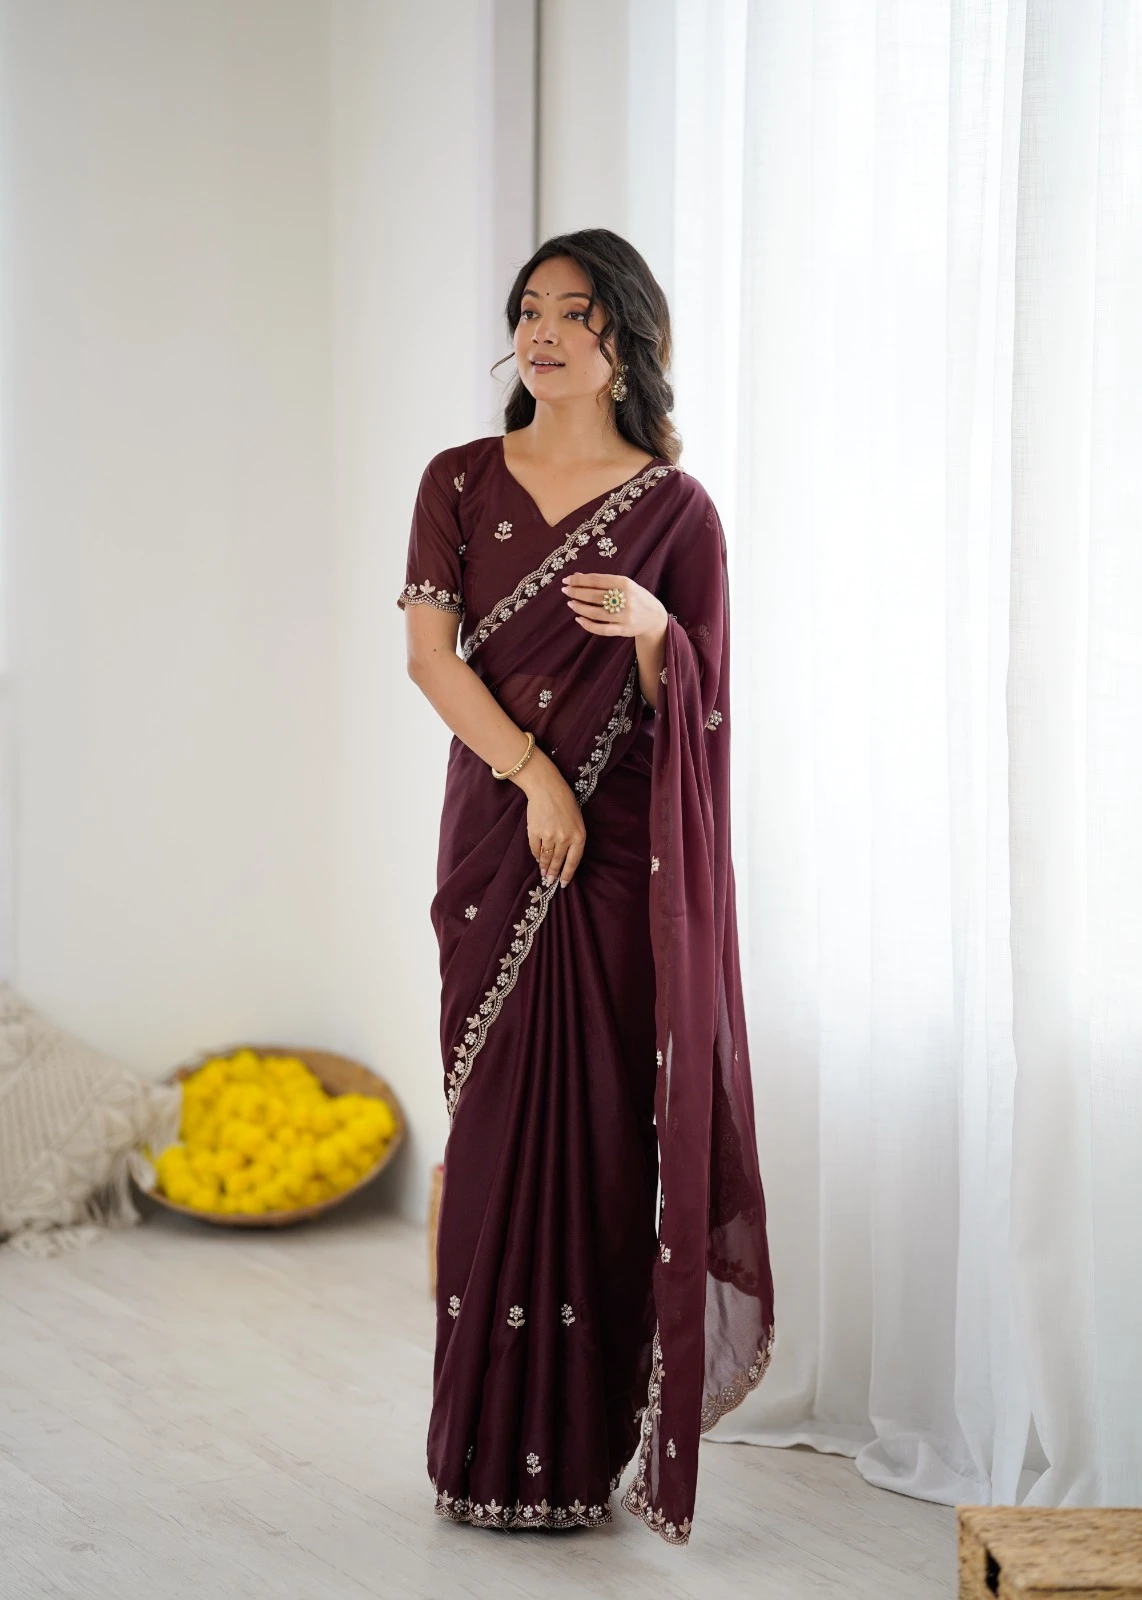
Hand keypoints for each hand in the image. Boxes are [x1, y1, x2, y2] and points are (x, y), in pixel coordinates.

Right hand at [511, 748, 586, 887]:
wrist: (547, 788)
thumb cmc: (565, 803)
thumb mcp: (577, 821)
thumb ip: (573, 839)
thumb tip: (564, 858)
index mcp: (579, 836)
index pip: (573, 862)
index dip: (567, 875)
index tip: (563, 883)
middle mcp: (565, 838)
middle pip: (558, 861)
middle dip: (553, 873)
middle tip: (550, 881)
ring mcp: (549, 836)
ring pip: (546, 857)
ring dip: (544, 867)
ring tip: (543, 873)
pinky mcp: (535, 832)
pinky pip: (535, 849)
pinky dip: (536, 855)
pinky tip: (537, 858)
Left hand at [560, 572, 666, 639]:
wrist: (655, 617)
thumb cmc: (636, 597)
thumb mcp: (624, 584)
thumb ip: (603, 581)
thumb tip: (577, 576)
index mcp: (625, 583)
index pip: (596, 580)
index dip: (579, 580)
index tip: (567, 580)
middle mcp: (625, 599)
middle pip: (594, 596)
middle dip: (576, 592)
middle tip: (565, 591)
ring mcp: (624, 616)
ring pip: (595, 613)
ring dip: (579, 607)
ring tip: (571, 603)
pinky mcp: (623, 630)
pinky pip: (601, 629)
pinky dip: (588, 625)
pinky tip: (579, 619)